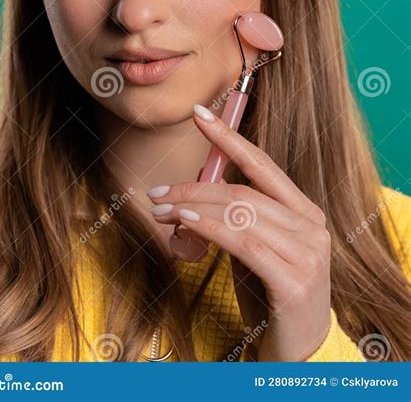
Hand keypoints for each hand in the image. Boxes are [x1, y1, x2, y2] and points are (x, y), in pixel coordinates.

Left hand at [146, 106, 331, 361]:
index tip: (199, 113)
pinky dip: (210, 228)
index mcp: (304, 211)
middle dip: (194, 187)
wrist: (298, 355)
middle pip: (242, 191)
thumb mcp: (255, 250)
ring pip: (239, 213)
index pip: (263, 164)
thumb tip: (190, 198)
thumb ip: (236, 220)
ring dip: (193, 207)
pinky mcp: (294, 282)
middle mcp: (311, 226)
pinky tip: (185, 223)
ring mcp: (308, 253)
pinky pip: (243, 243)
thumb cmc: (270, 297)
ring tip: (161, 210)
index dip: (229, 137)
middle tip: (157, 193)